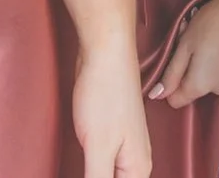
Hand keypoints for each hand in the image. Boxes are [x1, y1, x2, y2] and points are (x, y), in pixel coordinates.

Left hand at [72, 46, 153, 177]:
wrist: (106, 51)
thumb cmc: (104, 95)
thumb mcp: (98, 148)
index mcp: (137, 169)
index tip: (86, 175)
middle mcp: (136, 161)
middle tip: (81, 169)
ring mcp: (124, 146)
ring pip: (110, 177)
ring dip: (92, 177)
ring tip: (80, 165)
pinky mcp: (111, 134)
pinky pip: (104, 165)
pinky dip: (92, 172)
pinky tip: (82, 171)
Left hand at [151, 0, 218, 108]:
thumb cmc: (213, 24)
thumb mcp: (185, 46)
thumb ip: (171, 74)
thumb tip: (157, 95)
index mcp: (200, 87)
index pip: (175, 101)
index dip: (168, 83)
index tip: (170, 60)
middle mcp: (216, 90)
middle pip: (189, 87)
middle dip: (183, 66)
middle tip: (184, 39)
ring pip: (200, 76)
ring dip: (195, 58)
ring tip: (197, 33)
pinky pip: (213, 70)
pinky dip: (208, 57)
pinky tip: (210, 37)